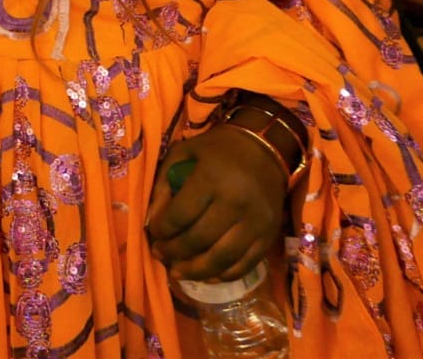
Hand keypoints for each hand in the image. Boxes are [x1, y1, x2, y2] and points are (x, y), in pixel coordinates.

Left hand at [147, 125, 286, 281]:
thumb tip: (152, 220)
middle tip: (160, 255)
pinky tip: (206, 274)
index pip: (180, 215)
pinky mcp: (269, 235)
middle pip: (199, 240)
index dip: (161, 230)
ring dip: (195, 271)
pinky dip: (223, 275)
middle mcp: (235, 202)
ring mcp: (256, 222)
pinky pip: (245, 265)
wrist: (264, 148)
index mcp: (211, 179)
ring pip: (221, 259)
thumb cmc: (216, 150)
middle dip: (174, 253)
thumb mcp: (183, 154)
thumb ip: (164, 184)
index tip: (153, 234)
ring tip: (178, 272)